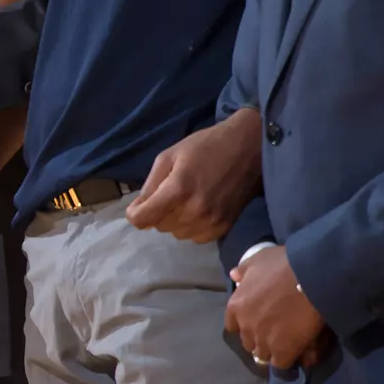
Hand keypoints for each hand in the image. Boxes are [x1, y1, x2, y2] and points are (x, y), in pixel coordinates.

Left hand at [126, 109, 261, 242]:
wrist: (248, 148)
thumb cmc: (205, 146)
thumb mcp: (169, 156)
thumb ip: (149, 185)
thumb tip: (137, 209)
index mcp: (177, 190)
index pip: (142, 220)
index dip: (135, 214)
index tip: (139, 205)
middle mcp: (194, 211)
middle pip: (159, 226)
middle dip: (157, 212)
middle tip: (169, 193)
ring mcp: (211, 221)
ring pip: (176, 233)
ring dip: (175, 220)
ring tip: (186, 199)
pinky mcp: (224, 227)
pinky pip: (196, 237)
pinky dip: (192, 226)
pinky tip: (199, 209)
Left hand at [225, 245, 327, 369]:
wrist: (310, 278)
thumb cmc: (284, 265)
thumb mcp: (259, 260)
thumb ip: (244, 270)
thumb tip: (234, 276)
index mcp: (236, 306)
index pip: (233, 324)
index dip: (245, 324)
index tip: (257, 321)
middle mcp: (245, 326)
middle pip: (248, 341)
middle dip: (259, 339)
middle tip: (275, 333)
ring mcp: (263, 340)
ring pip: (263, 354)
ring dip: (272, 351)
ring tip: (287, 345)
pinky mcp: (282, 351)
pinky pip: (281, 364)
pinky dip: (288, 360)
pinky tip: (297, 353)